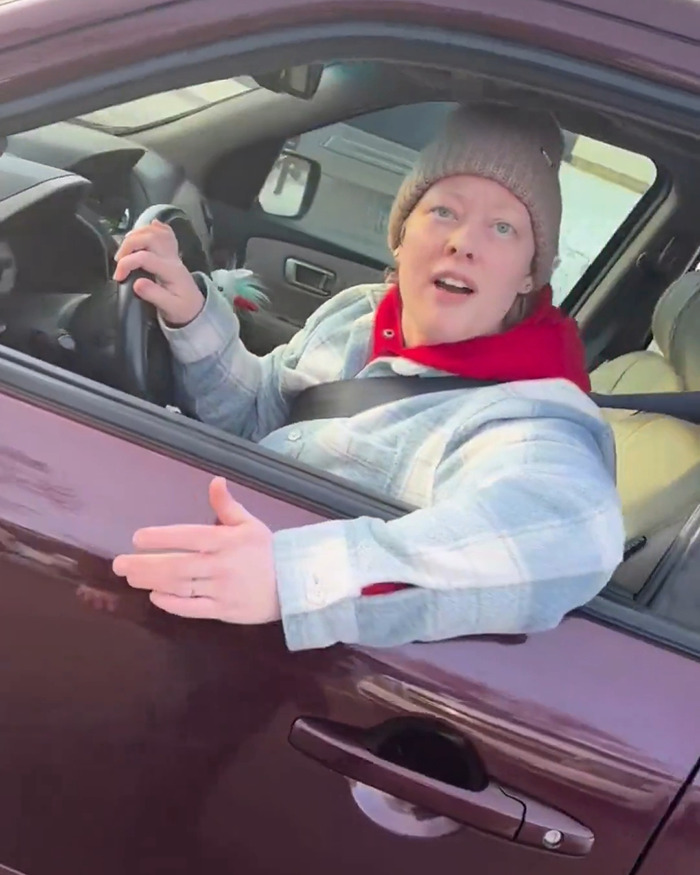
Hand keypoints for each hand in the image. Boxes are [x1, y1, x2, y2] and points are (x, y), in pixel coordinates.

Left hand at [112, 477, 280, 623]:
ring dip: (153, 581)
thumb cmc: (267, 551)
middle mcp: (220, 564)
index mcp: (225, 540)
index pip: (188, 536)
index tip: (138, 538)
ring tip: (132, 578)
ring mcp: (221, 589)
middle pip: (177, 564)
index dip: (161, 537)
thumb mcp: (249, 523)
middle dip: (145, 564)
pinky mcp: (224, 610)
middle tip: (120, 564)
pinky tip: (156, 597)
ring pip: (181, 586)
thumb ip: (227, 505)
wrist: (294, 583)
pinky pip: (193, 608)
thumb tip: (215, 481)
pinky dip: (172, 604)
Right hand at [113, 220, 204, 325]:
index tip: (118, 277)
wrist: (196, 308)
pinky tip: (149, 226)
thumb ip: (154, 295)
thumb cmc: (183, 309)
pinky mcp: (171, 254)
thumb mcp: (170, 308)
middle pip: (149, 238)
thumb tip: (136, 283)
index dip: (127, 264)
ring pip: (156, 232)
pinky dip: (155, 227)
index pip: (145, 257)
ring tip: (125, 249)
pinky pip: (166, 234)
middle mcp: (172, 259)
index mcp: (171, 271)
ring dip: (136, 234)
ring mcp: (173, 254)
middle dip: (128, 245)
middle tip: (118, 260)